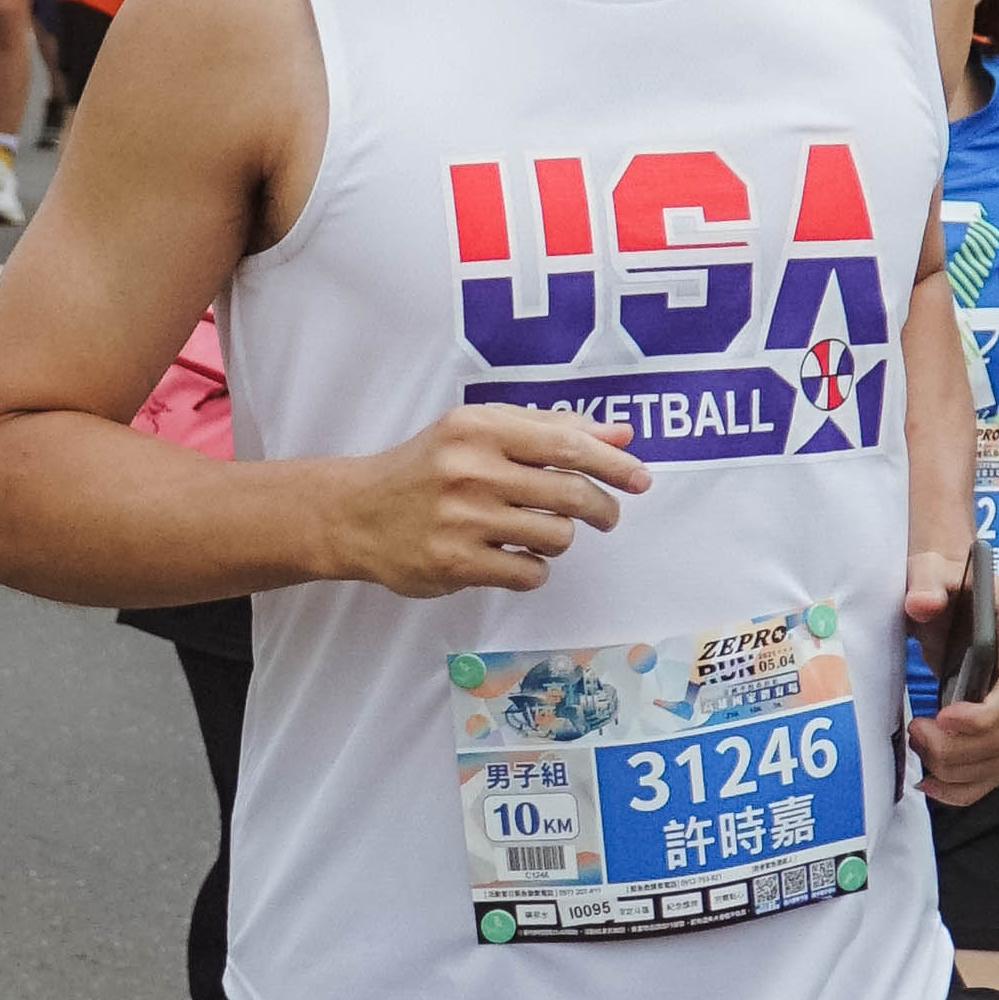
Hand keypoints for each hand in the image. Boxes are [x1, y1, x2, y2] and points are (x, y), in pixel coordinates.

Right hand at [331, 402, 650, 595]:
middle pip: (571, 493)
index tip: (641, 479)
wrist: (357, 513)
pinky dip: (534, 568)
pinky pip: (530, 572)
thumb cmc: (428, 468)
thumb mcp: (481, 432)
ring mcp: (463, 518)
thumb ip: (550, 429)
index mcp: (480, 427)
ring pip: (556, 536)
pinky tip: (514, 556)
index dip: (613, 464)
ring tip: (538, 532)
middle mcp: (471, 469)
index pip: (568, 444)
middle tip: (606, 516)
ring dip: (560, 539)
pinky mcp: (456, 562)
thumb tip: (620, 436)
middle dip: (602, 508)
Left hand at [904, 562, 998, 804]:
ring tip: (922, 758)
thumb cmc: (947, 584)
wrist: (959, 597)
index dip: (981, 716)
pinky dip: (970, 785)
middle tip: (918, 737)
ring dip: (961, 770)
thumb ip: (926, 581)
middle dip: (961, 748)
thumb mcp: (932, 570)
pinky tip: (937, 785)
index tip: (940, 719)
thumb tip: (923, 603)